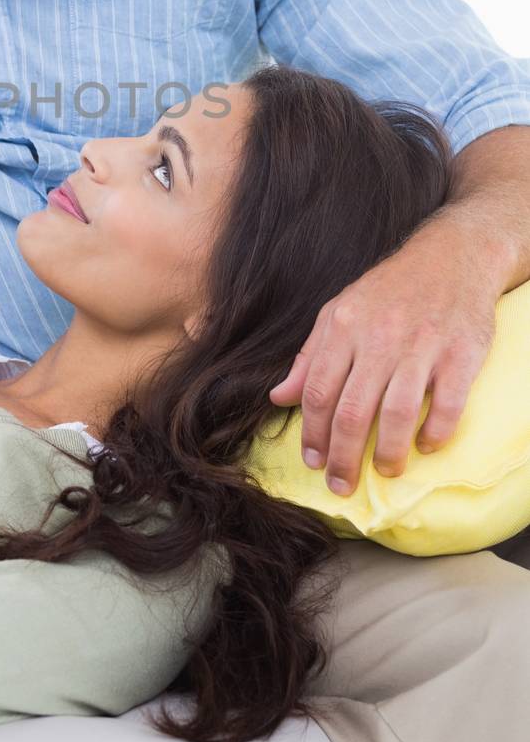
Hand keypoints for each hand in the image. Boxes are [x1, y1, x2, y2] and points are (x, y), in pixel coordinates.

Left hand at [267, 233, 498, 496]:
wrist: (451, 256)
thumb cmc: (389, 290)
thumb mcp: (339, 312)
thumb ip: (310, 356)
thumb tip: (279, 397)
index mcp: (344, 327)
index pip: (317, 391)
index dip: (311, 434)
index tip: (312, 462)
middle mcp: (379, 338)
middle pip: (352, 411)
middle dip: (342, 457)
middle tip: (341, 485)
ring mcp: (421, 346)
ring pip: (396, 413)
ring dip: (388, 452)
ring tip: (385, 472)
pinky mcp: (461, 354)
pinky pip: (446, 403)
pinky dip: (435, 432)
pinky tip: (426, 445)